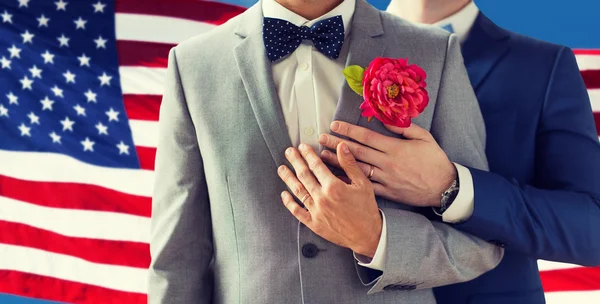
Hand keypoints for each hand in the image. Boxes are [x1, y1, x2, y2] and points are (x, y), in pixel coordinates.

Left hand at [277, 142, 381, 257]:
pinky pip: (297, 211)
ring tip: (282, 169)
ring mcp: (316, 211)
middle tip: (288, 152)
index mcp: (334, 187)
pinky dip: (289, 202)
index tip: (302, 147)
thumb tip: (341, 146)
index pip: (316, 166)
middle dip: (295, 161)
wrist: (367, 235)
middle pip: (304, 175)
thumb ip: (350, 164)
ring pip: (298, 191)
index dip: (308, 154)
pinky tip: (284, 194)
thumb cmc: (366, 209)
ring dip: (288, 178)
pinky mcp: (314, 223)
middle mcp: (322, 198)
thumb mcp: (363, 184)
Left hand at [319, 121, 455, 207]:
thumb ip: (403, 127)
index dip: (348, 130)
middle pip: (356, 152)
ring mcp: (386, 179)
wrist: (445, 188)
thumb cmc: (435, 160)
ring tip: (322, 157)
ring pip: (356, 170)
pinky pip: (365, 187)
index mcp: (395, 148)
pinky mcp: (387, 192)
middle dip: (336, 144)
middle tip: (321, 138)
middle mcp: (387, 163)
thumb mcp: (423, 138)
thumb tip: (385, 118)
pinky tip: (337, 179)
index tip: (334, 125)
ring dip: (338, 163)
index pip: (366, 136)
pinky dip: (350, 183)